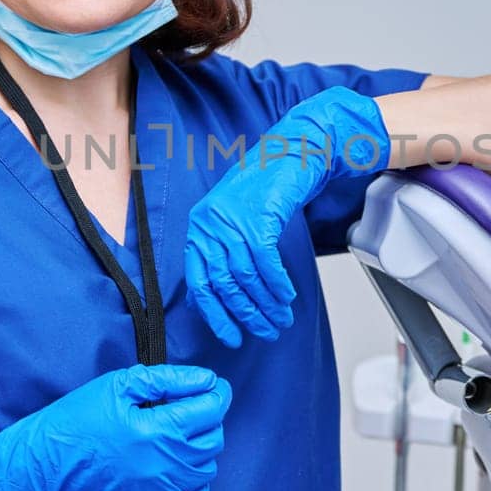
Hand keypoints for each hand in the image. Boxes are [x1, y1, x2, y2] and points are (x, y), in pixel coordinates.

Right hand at [0, 363, 231, 490]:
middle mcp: (166, 464)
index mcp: (158, 429)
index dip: (218, 393)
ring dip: (202, 447)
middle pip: (213, 438)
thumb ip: (167, 379)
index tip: (213, 386)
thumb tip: (204, 379)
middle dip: (209, 417)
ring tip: (179, 434)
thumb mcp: (119, 386)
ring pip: (208, 467)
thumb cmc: (78, 421)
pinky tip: (178, 464)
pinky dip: (196, 480)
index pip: (211, 409)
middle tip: (189, 407)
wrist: (48, 465)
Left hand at [185, 86, 391, 346]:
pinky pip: (265, 262)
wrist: (292, 153)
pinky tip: (286, 296)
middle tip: (265, 331)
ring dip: (266, 304)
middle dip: (246, 314)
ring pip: (246, 276)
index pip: (199, 282)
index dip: (216, 314)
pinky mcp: (258, 215)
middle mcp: (210, 223)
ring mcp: (232, 218)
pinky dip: (277, 284)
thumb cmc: (263, 189)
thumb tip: (207, 299)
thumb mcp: (232, 221)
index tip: (231, 336)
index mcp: (199, 227)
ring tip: (280, 318)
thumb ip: (219, 255)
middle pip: (224, 283)